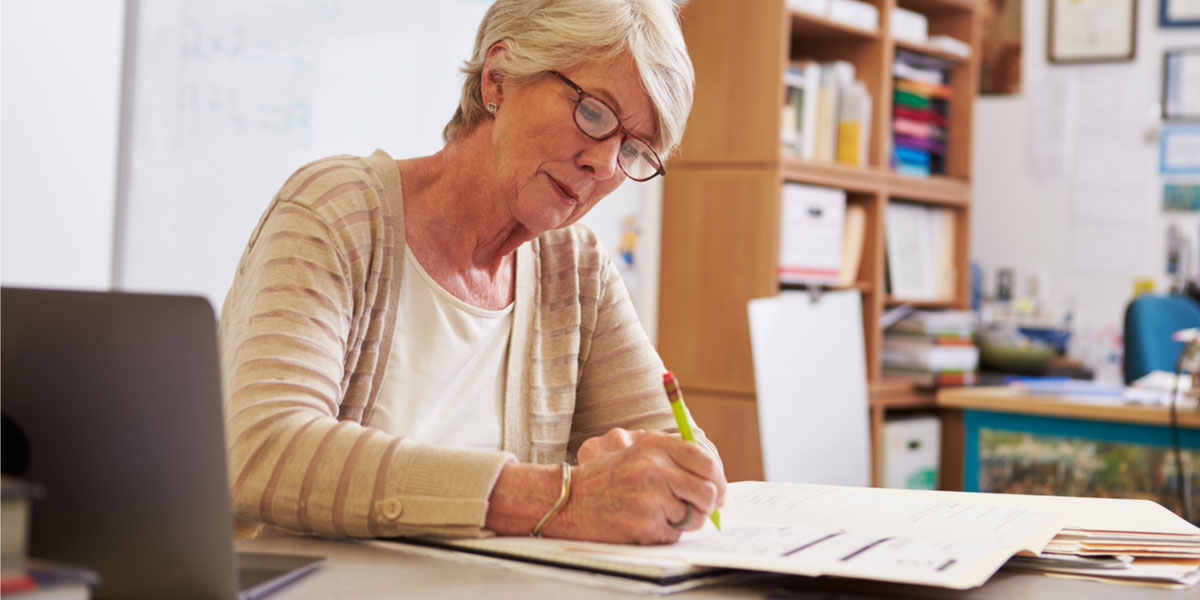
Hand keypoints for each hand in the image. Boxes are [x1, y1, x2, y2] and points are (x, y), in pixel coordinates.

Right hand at [548, 428, 726, 543]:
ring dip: (686, 520)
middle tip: (699, 509)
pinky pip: (675, 534)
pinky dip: (666, 533)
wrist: (567, 499)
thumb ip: (670, 454)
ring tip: (662, 514)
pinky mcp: (646, 525)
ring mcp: (651, 498)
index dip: (717, 478)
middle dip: (708, 504)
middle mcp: (655, 469)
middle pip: (708, 491)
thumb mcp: (633, 447)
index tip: (718, 490)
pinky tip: (646, 523)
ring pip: (695, 516)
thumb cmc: (603, 475)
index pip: (704, 460)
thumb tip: (710, 475)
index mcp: (654, 445)